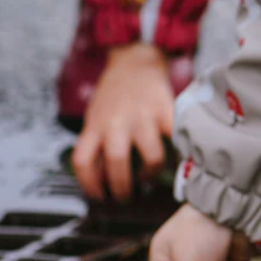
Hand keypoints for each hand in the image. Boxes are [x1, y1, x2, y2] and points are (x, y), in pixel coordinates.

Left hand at [72, 43, 173, 200]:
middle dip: (122, 188)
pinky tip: (173, 160)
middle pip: (116, 162)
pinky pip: (175, 140)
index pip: (83, 162)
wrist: (136, 63)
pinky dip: (177, 154)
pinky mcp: (166, 111)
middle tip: (126, 197)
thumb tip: (101, 181)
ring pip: (151, 157)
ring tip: (148, 179)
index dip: (88, 186)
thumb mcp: (95, 118)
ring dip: (150, 175)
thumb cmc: (114, 95)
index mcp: (95, 125)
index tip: (98, 197)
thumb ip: (96, 144)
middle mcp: (117, 122)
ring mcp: (143, 117)